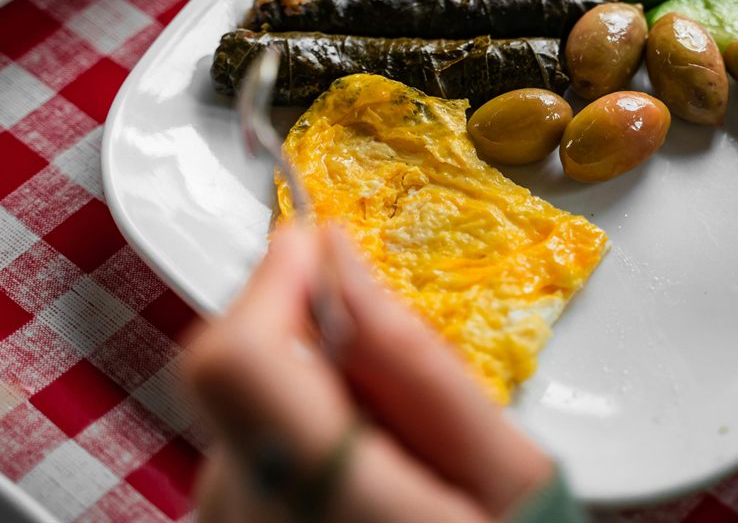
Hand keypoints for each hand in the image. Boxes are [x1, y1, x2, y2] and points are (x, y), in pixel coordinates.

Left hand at [184, 223, 552, 522]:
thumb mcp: (508, 477)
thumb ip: (418, 367)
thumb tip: (345, 265)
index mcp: (331, 505)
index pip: (239, 361)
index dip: (270, 281)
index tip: (317, 242)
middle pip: (229, 375)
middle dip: (296, 329)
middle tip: (383, 353)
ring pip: (232, 413)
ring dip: (298, 384)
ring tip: (389, 436)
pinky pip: (237, 458)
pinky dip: (289, 431)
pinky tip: (359, 466)